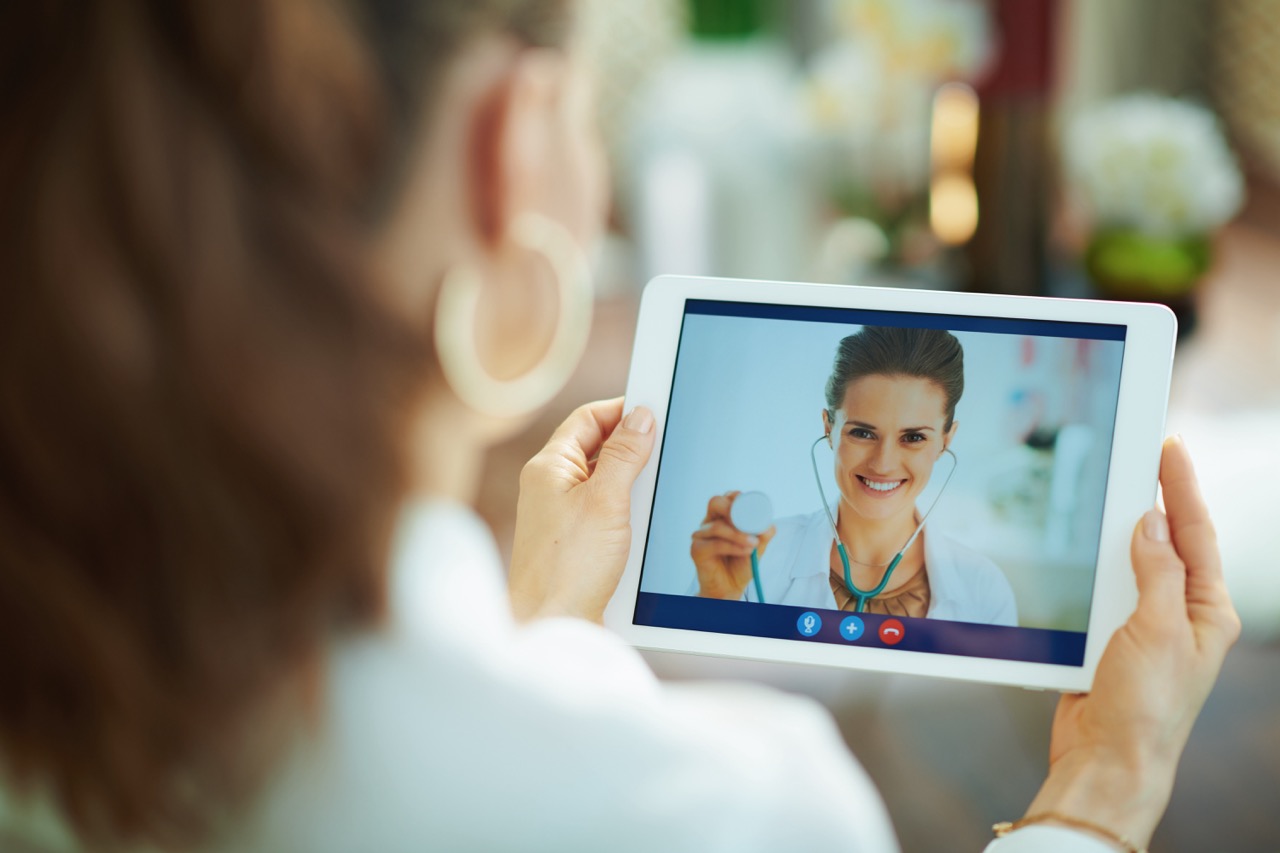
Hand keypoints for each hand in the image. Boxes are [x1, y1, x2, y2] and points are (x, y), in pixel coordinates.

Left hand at [508, 398, 654, 622]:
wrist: (549, 627)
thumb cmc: (567, 568)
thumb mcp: (605, 501)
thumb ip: (624, 454)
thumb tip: (641, 417)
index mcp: (549, 467)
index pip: (588, 418)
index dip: (622, 410)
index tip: (656, 409)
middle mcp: (552, 488)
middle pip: (599, 449)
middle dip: (633, 449)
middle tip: (666, 451)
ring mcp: (562, 517)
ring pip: (607, 484)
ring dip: (634, 486)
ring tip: (656, 494)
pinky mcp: (576, 544)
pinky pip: (608, 514)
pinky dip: (630, 515)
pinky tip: (646, 527)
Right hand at [691, 492, 775, 599]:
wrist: (730, 587)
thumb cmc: (741, 564)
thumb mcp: (758, 547)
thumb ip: (763, 534)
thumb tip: (768, 525)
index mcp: (724, 516)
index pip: (728, 497)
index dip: (739, 498)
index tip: (754, 509)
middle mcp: (710, 521)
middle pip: (716, 502)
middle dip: (733, 510)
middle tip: (749, 522)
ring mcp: (701, 534)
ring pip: (717, 526)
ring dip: (738, 534)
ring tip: (752, 544)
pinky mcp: (697, 550)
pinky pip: (715, 544)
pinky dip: (732, 547)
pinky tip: (744, 551)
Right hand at [1023, 436, 1240, 846]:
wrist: (1107, 760)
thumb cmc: (1146, 709)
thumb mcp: (1156, 632)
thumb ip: (1155, 572)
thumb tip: (1150, 522)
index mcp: (1206, 611)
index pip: (1196, 534)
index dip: (1181, 487)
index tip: (1168, 446)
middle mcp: (1179, 615)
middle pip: (1166, 541)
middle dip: (1153, 498)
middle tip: (1137, 453)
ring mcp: (1143, 625)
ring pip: (1129, 562)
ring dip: (1116, 532)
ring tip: (1106, 490)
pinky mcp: (1109, 637)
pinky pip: (1100, 588)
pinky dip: (1089, 565)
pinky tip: (1076, 547)